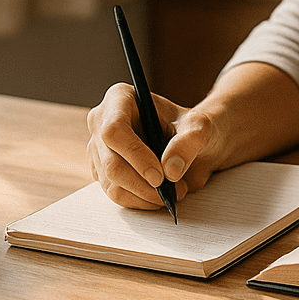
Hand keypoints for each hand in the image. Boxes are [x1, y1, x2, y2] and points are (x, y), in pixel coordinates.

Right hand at [85, 82, 225, 209]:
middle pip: (110, 162)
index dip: (135, 155)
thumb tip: (170, 170)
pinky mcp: (102, 171)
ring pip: (111, 182)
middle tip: (171, 191)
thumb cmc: (190, 127)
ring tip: (170, 194)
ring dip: (143, 195)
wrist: (189, 141)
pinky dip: (138, 201)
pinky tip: (157, 197)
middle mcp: (101, 121)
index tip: (159, 176)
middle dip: (143, 184)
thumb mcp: (199, 128)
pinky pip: (115, 193)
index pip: (115, 130)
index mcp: (120, 98)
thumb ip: (189, 143)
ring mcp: (98, 148)